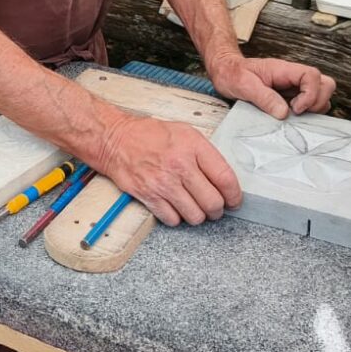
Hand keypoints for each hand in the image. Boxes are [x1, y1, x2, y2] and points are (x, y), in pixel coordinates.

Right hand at [96, 112, 242, 226]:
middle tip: (215, 208)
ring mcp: (163, 183)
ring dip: (198, 216)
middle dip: (218, 210)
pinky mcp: (149, 196)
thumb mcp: (184, 132)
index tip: (235, 200)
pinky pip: (172, 219)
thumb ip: (205, 153)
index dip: (235, 195)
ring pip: (195, 216)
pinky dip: (176, 218)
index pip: (225, 178)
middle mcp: (179, 165)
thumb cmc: (150, 135)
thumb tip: (224, 179)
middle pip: (212, 202)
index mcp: (193, 146)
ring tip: (195, 208)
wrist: (115, 140)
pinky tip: (175, 207)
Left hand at [208, 53, 335, 118]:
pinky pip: (309, 103)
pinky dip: (307, 112)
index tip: (295, 108)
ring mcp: (293, 87)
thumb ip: (264, 97)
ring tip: (294, 116)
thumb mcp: (243, 85)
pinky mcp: (290, 97)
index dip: (311, 94)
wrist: (225, 71)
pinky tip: (291, 117)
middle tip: (298, 113)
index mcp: (283, 70)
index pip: (312, 75)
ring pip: (321, 94)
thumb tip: (284, 113)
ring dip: (314, 108)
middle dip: (318, 101)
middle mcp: (292, 77)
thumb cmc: (232, 74)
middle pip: (325, 84)